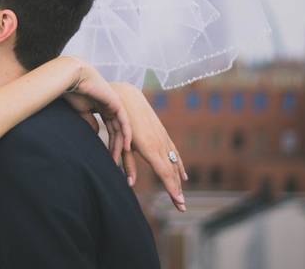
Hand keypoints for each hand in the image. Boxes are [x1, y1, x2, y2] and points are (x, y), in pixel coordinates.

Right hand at [59, 57, 131, 165]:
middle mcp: (113, 107)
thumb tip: (95, 133)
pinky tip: (127, 147)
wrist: (73, 77)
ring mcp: (116, 105)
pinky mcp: (117, 103)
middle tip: (117, 167)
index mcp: (105, 108)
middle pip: (118, 133)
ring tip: (119, 162)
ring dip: (121, 147)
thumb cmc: (74, 92)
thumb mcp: (82, 111)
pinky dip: (126, 134)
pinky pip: (124, 122)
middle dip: (117, 151)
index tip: (110, 161)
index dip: (111, 146)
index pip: (111, 131)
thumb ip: (89, 121)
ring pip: (121, 130)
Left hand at [113, 82, 186, 211]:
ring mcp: (163, 138)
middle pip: (172, 171)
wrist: (126, 96)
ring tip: (181, 196)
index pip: (165, 173)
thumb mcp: (121, 144)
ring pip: (175, 163)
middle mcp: (160, 144)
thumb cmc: (120, 122)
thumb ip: (127, 163)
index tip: (179, 202)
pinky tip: (183, 175)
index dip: (172, 189)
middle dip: (177, 190)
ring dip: (179, 180)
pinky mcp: (163, 133)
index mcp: (150, 148)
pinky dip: (180, 165)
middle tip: (182, 208)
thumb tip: (129, 184)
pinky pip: (174, 152)